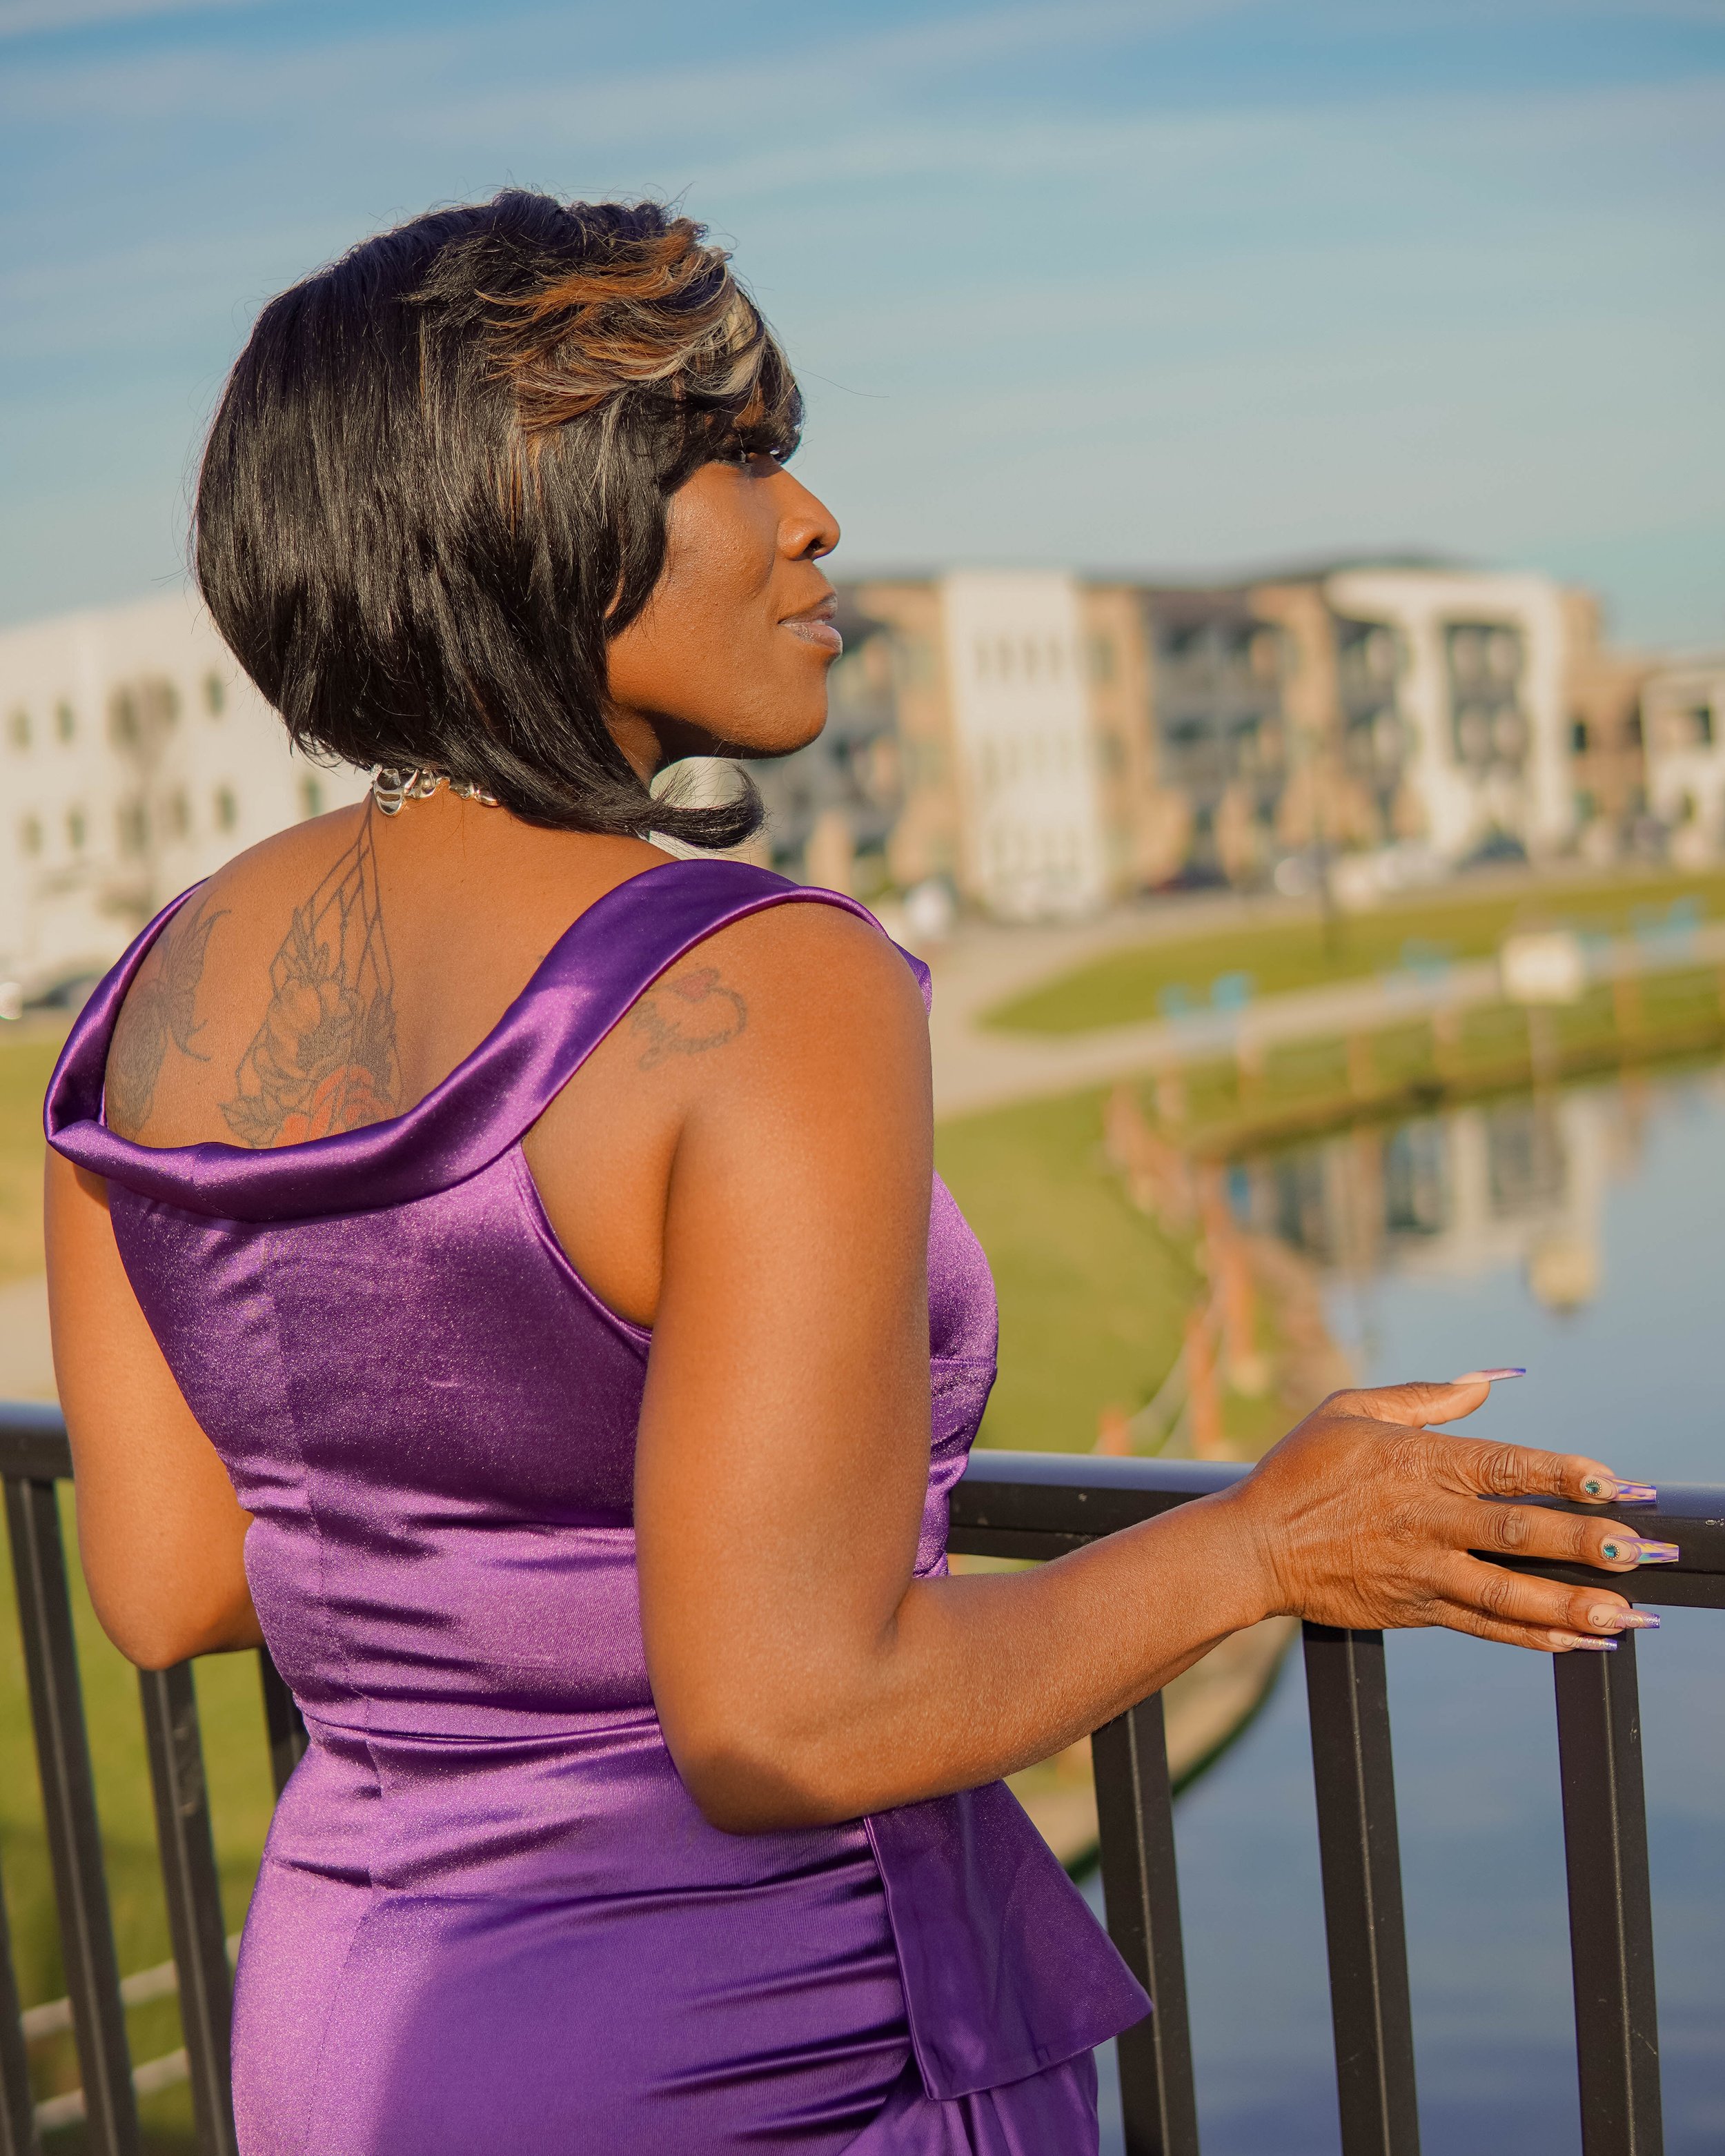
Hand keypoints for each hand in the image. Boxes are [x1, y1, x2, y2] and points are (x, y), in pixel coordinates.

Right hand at [1227, 1377, 1660, 1651]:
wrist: (1251, 1546)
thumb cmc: (1299, 1469)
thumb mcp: (1351, 1410)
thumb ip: (1424, 1398)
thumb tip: (1487, 1382)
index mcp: (1417, 1462)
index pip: (1504, 1466)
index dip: (1562, 1474)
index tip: (1612, 1482)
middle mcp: (1426, 1517)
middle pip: (1518, 1532)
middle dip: (1583, 1541)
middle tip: (1638, 1549)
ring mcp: (1421, 1568)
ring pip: (1507, 1591)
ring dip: (1570, 1602)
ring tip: (1625, 1613)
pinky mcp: (1414, 1608)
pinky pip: (1483, 1626)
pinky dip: (1532, 1636)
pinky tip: (1577, 1639)